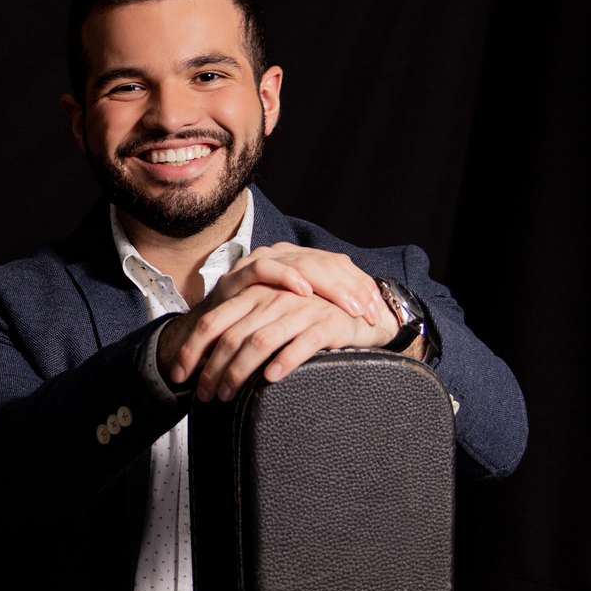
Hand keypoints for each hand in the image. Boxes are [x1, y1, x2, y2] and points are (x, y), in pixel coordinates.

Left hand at [159, 282, 398, 401]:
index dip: (192, 349)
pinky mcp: (328, 323)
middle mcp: (274, 298)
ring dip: (239, 372)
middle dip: (212, 370)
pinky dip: (284, 361)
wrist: (360, 309)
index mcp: (255, 295)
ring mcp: (301, 309)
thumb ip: (243, 328)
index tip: (179, 375)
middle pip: (232, 336)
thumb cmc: (308, 317)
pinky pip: (302, 343)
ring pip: (260, 341)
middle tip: (204, 396)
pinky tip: (270, 380)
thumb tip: (205, 363)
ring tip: (227, 395)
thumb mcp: (271, 315)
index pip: (213, 321)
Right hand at [231, 242, 385, 324]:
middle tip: (369, 312)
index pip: (338, 266)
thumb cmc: (261, 329)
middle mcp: (283, 256)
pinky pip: (265, 269)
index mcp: (301, 262)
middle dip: (351, 288)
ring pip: (303, 262)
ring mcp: (261, 261)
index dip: (360, 286)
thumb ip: (325, 315)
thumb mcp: (300, 320)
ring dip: (328, 285)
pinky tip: (304, 292)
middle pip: (326, 263)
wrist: (213, 334)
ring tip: (349, 306)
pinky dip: (286, 277)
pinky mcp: (239, 273)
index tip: (377, 311)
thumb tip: (369, 324)